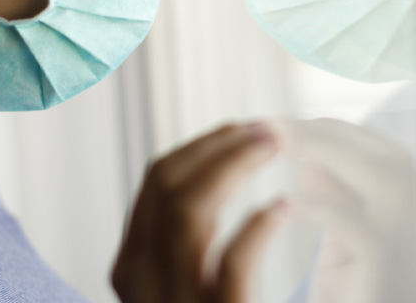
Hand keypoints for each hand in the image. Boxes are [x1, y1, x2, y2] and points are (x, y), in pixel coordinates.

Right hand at [112, 122, 290, 301]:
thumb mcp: (179, 285)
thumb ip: (186, 244)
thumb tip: (224, 170)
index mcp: (133, 268)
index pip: (157, 181)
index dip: (202, 145)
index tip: (242, 130)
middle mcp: (143, 285)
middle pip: (168, 185)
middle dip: (218, 146)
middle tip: (265, 131)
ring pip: (188, 212)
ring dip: (234, 166)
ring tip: (274, 150)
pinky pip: (232, 263)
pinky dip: (258, 226)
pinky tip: (282, 208)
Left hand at [279, 118, 415, 302]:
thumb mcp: (339, 256)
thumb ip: (332, 203)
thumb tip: (308, 156)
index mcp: (415, 230)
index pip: (387, 158)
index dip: (338, 134)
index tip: (288, 125)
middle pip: (394, 161)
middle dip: (331, 134)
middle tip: (275, 126)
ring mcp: (415, 262)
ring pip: (390, 181)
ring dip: (330, 153)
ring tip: (279, 146)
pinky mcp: (391, 283)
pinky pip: (365, 235)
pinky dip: (325, 209)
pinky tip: (285, 203)